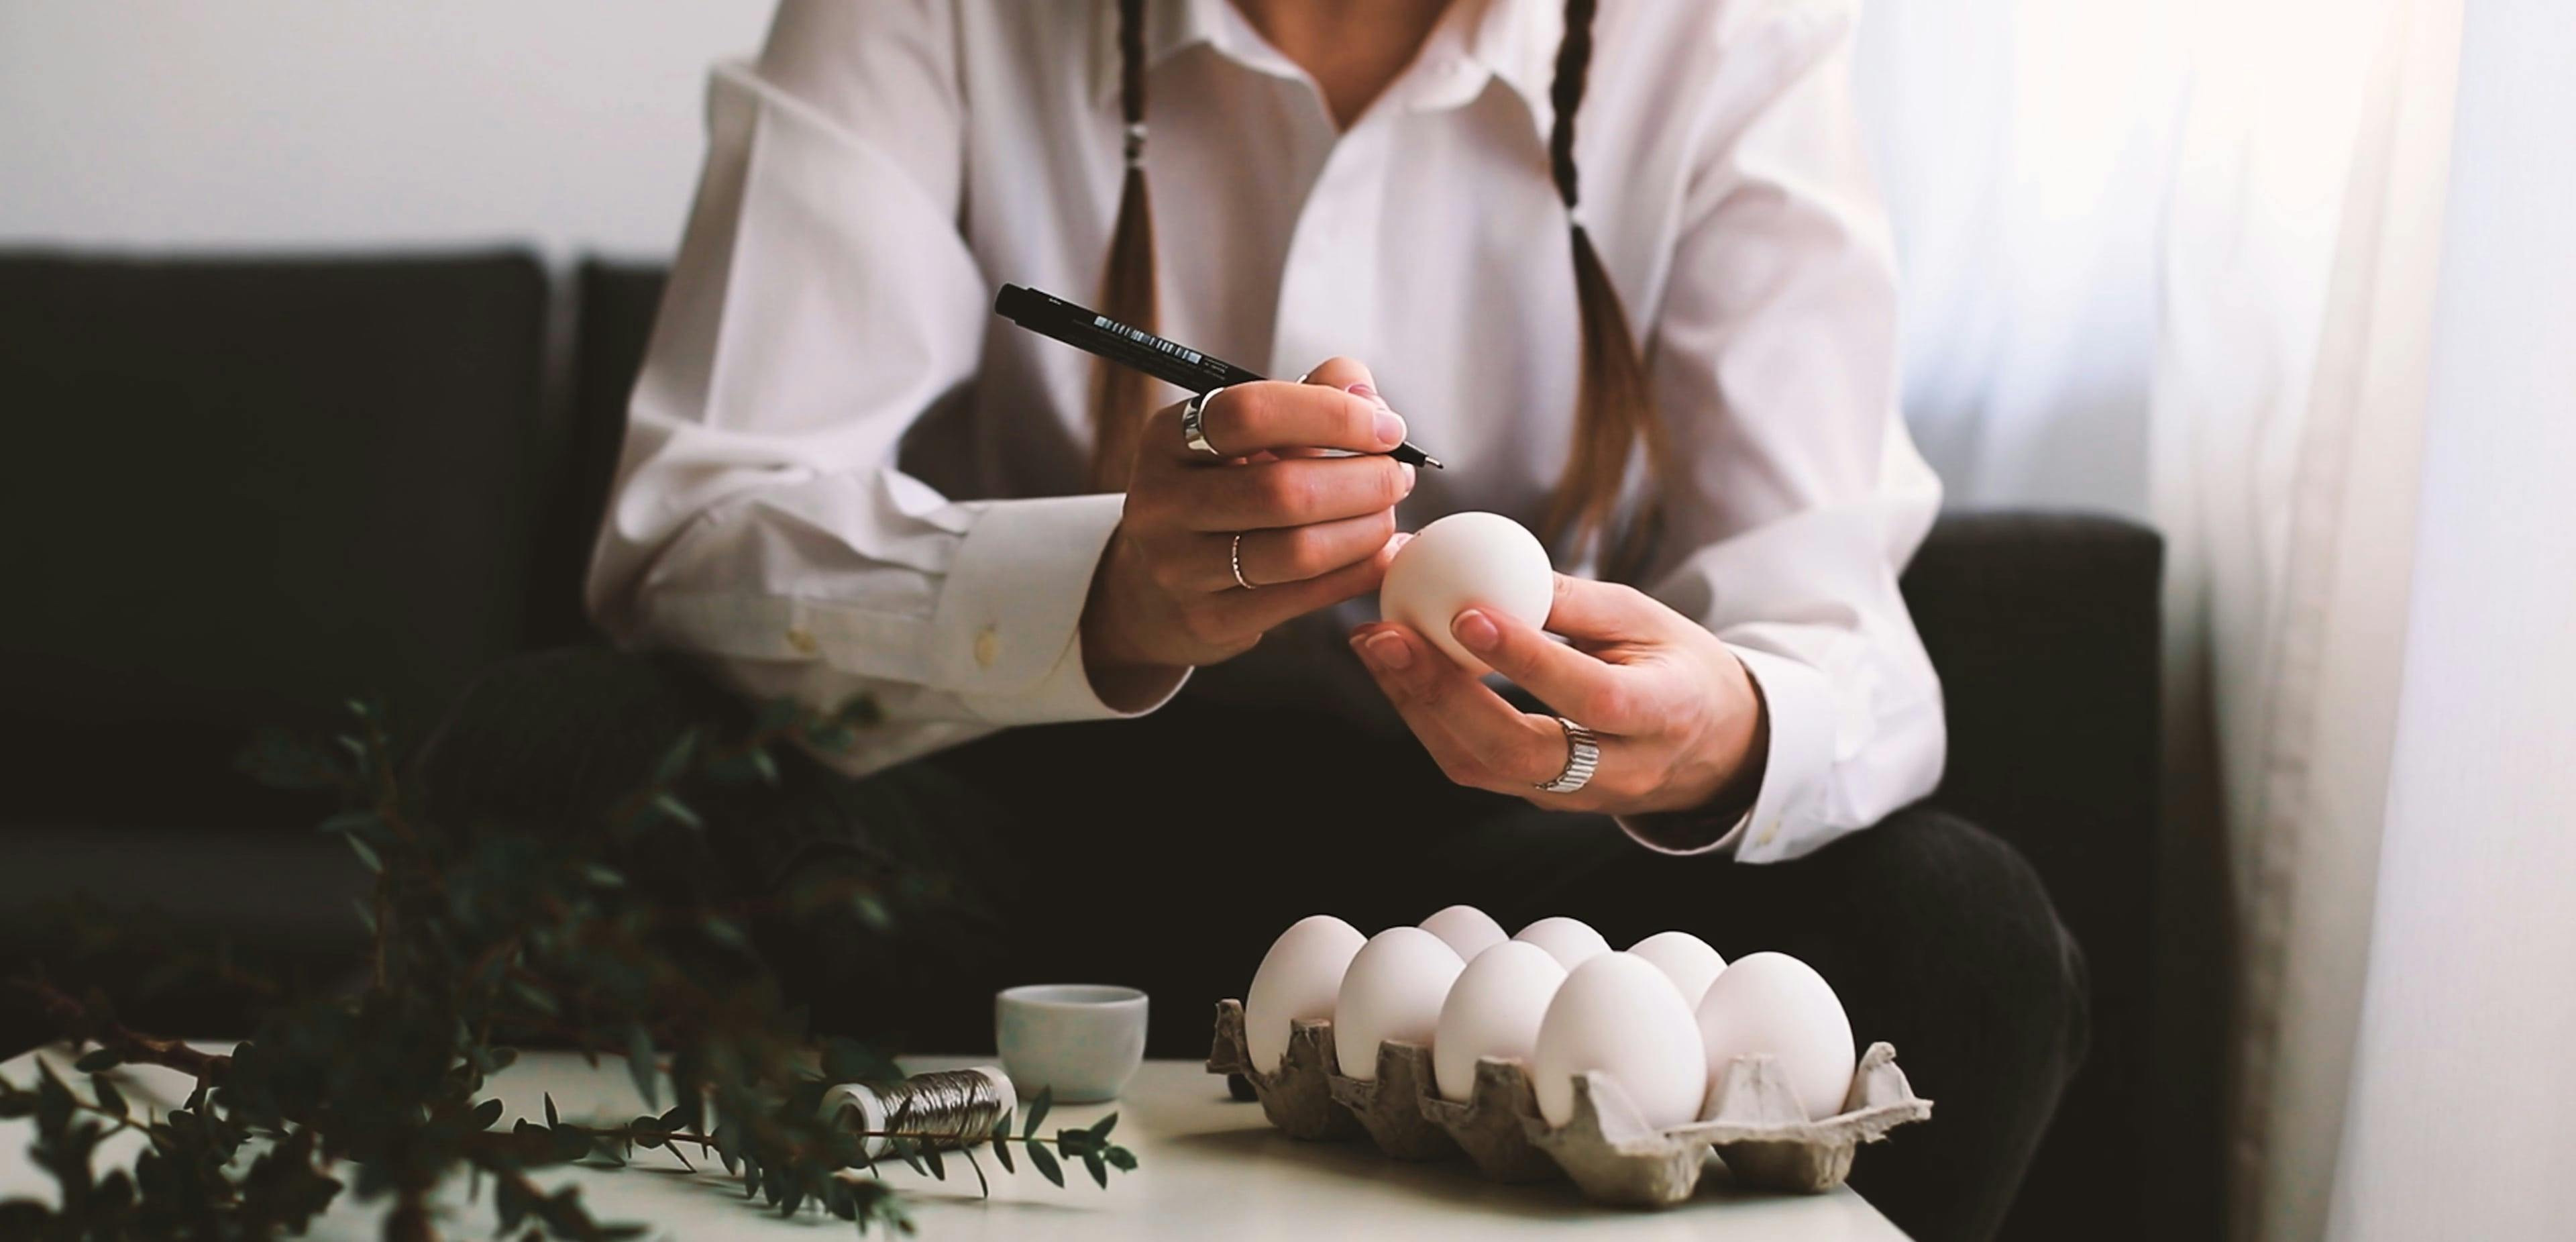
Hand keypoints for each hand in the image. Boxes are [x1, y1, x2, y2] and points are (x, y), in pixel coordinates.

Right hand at [1083, 358, 1415, 678]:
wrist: (1156, 586)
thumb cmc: (1221, 489)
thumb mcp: (1248, 434)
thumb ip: (1311, 395)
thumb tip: (1368, 396)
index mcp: (1168, 437)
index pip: (1250, 413)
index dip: (1331, 415)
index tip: (1386, 427)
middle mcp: (1162, 502)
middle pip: (1284, 489)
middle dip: (1364, 480)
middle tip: (1398, 475)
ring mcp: (1180, 568)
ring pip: (1299, 550)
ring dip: (1366, 529)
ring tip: (1388, 513)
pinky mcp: (1209, 619)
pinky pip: (1305, 598)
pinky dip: (1360, 572)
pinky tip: (1384, 554)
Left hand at [1348, 575, 1767, 815]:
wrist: (1713, 747)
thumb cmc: (1677, 666)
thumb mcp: (1647, 618)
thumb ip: (1574, 602)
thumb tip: (1490, 566)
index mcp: (1663, 713)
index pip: (1589, 695)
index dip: (1525, 659)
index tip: (1465, 612)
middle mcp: (1619, 769)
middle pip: (1519, 750)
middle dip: (1442, 693)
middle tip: (1388, 634)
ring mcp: (1575, 796)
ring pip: (1483, 767)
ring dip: (1418, 706)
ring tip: (1376, 644)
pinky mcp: (1540, 799)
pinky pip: (1475, 767)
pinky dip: (1428, 719)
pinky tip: (1399, 670)